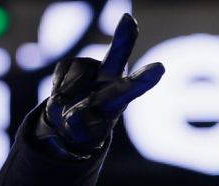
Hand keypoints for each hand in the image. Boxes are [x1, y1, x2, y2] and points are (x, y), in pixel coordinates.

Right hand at [41, 13, 163, 156]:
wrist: (71, 121)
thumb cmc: (87, 127)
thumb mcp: (88, 133)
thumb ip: (81, 126)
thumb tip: (73, 114)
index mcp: (122, 96)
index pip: (135, 87)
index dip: (145, 78)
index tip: (160, 68)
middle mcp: (112, 78)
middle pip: (117, 55)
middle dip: (123, 38)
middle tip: (129, 20)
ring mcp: (93, 68)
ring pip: (77, 74)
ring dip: (68, 93)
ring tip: (72, 105)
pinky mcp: (74, 62)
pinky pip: (62, 71)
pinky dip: (58, 87)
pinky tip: (66, 93)